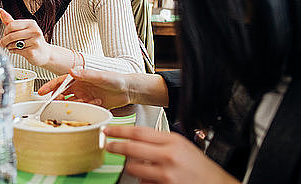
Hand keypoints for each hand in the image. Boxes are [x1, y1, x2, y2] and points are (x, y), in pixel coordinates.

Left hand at [0, 8, 50, 66]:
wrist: (44, 53)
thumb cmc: (32, 39)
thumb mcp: (22, 28)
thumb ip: (10, 21)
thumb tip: (0, 11)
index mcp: (31, 23)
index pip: (11, 25)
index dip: (5, 31)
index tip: (4, 35)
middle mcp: (34, 31)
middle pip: (11, 35)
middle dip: (4, 40)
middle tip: (3, 43)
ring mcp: (34, 42)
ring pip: (12, 44)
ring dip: (8, 46)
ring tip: (12, 46)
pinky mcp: (32, 52)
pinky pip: (16, 51)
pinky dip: (13, 51)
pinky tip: (17, 50)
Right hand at [38, 67, 132, 109]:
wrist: (129, 90)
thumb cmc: (116, 79)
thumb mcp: (101, 76)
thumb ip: (86, 74)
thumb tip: (72, 71)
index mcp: (79, 78)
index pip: (60, 82)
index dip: (50, 87)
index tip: (41, 92)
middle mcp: (80, 87)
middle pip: (63, 94)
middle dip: (58, 100)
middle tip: (57, 104)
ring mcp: (85, 96)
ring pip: (72, 103)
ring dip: (74, 105)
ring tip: (81, 104)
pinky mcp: (92, 105)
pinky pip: (84, 109)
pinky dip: (87, 108)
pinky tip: (96, 103)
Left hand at [104, 126, 239, 183]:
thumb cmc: (200, 167)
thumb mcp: (182, 146)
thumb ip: (160, 141)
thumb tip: (135, 138)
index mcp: (173, 141)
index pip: (139, 132)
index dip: (120, 130)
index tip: (108, 130)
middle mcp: (168, 156)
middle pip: (131, 148)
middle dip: (116, 147)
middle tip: (108, 146)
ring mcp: (166, 174)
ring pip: (134, 168)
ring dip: (131, 166)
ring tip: (139, 165)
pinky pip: (144, 182)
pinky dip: (143, 180)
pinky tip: (152, 178)